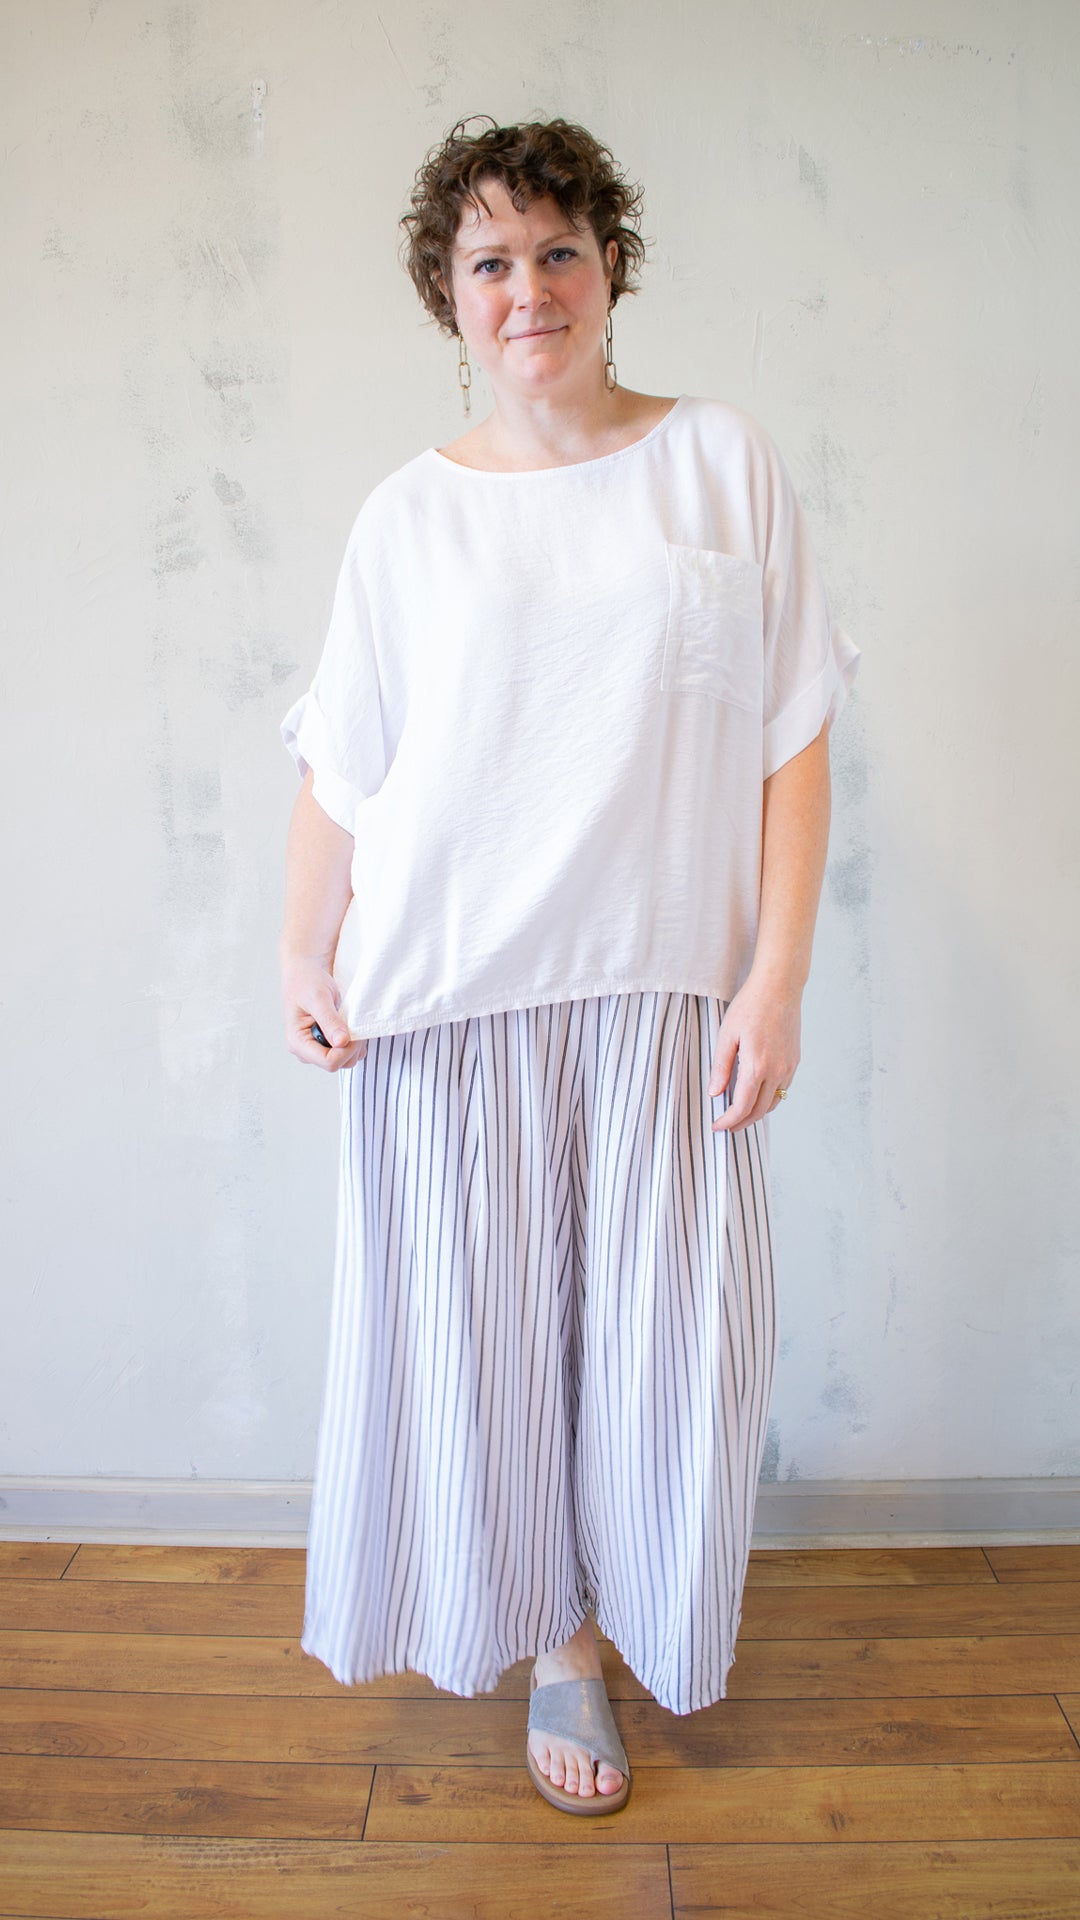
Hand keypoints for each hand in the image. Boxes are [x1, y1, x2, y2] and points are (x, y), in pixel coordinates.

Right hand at [282, 957, 366, 1072]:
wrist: (307, 970)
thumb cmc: (307, 980)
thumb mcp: (318, 997)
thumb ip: (329, 1021)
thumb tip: (342, 1042)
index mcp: (297, 1042)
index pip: (328, 1062)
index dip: (346, 1050)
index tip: (353, 1031)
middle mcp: (306, 1050)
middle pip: (338, 1064)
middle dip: (351, 1046)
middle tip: (353, 1022)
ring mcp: (317, 1048)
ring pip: (345, 1060)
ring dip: (354, 1043)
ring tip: (349, 1020)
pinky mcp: (327, 1044)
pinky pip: (347, 1052)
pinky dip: (354, 1041)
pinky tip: (349, 1023)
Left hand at [708, 978, 800, 1131]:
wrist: (780, 988)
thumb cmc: (750, 1006)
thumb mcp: (727, 1035)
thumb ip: (721, 1066)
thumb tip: (715, 1093)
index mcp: (757, 1066)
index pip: (742, 1106)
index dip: (729, 1121)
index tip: (717, 1126)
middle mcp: (777, 1070)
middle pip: (759, 1110)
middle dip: (742, 1123)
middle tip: (726, 1126)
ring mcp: (789, 1067)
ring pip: (773, 1102)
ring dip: (756, 1113)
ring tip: (740, 1115)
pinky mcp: (794, 1061)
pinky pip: (782, 1089)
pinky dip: (769, 1099)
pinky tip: (756, 1095)